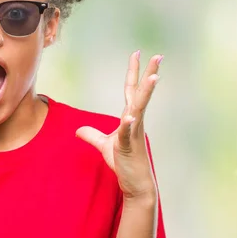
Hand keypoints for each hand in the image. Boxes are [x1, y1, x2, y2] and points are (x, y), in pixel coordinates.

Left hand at [76, 51, 161, 200]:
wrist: (135, 183)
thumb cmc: (124, 163)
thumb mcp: (104, 146)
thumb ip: (92, 135)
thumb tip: (78, 130)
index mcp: (129, 117)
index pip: (131, 90)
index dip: (133, 72)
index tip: (136, 54)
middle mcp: (135, 121)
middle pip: (140, 93)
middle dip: (149, 74)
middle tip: (158, 56)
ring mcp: (135, 132)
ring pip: (140, 108)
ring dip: (146, 93)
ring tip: (154, 77)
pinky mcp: (130, 146)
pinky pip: (129, 133)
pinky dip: (129, 124)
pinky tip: (130, 117)